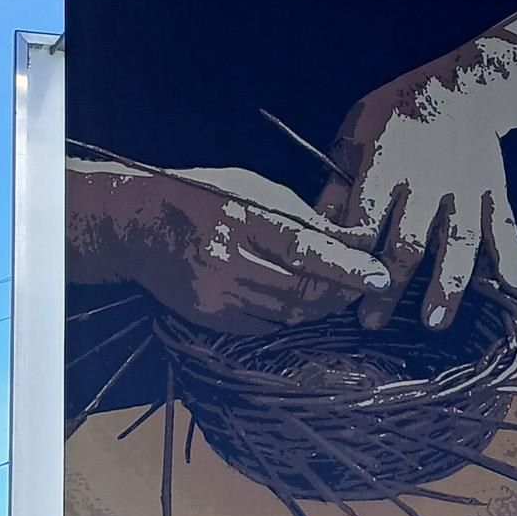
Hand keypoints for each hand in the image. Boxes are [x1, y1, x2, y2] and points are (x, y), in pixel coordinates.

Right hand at [68, 159, 388, 335]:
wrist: (137, 228)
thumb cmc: (203, 197)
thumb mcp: (253, 189)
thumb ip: (302, 216)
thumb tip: (355, 239)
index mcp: (239, 217)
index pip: (303, 249)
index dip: (346, 267)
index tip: (379, 276)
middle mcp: (226, 262)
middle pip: (301, 290)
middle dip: (341, 290)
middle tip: (365, 283)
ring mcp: (216, 297)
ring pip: (289, 314)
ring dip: (321, 306)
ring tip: (336, 290)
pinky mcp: (211, 320)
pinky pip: (267, 326)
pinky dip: (290, 315)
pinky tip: (295, 299)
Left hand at [321, 28, 516, 330]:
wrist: (463, 85)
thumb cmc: (396, 113)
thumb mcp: (354, 135)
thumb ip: (337, 183)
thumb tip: (317, 229)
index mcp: (386, 164)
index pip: (364, 220)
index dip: (350, 257)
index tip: (336, 288)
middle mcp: (428, 181)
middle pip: (408, 242)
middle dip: (389, 286)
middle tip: (371, 323)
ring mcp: (466, 189)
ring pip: (457, 243)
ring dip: (447, 285)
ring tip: (434, 322)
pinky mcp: (494, 193)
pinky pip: (505, 228)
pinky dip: (513, 259)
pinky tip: (516, 290)